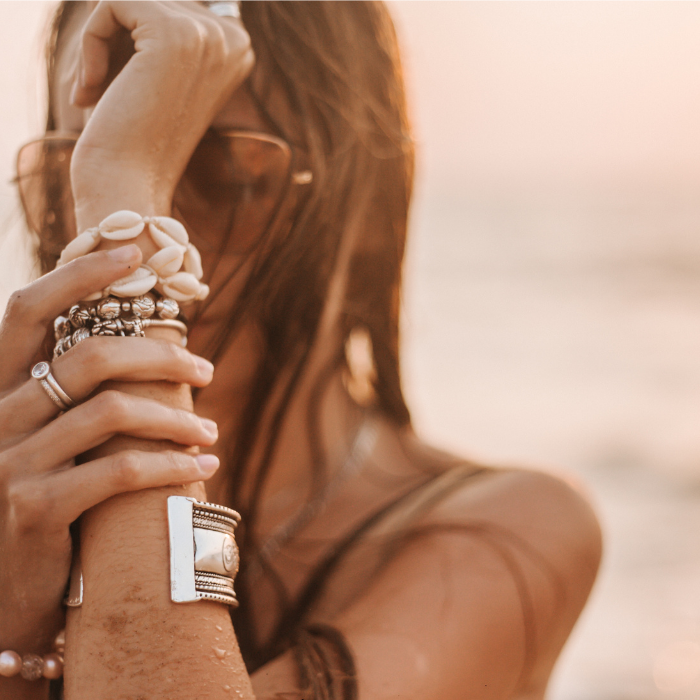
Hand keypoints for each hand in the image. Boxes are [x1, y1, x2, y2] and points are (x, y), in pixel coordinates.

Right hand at [0, 246, 219, 652]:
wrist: (4, 590)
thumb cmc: (42, 500)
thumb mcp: (49, 441)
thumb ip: (75, 397)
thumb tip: (144, 348)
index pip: (24, 311)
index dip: (78, 275)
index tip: (134, 252)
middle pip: (87, 357)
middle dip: (159, 354)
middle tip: (206, 366)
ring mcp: (7, 465)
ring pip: (112, 412)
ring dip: (176, 417)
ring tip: (210, 428)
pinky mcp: (33, 510)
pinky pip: (118, 470)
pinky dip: (171, 464)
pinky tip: (204, 465)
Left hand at [68, 1, 253, 228]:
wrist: (131, 183)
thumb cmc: (136, 135)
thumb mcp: (158, 71)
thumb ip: (158, 24)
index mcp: (238, 46)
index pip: (169, 2)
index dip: (134, 40)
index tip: (127, 86)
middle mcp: (232, 37)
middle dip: (115, 38)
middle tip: (105, 90)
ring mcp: (208, 33)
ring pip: (128, 0)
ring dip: (100, 42)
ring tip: (96, 89)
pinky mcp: (172, 32)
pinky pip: (110, 4)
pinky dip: (88, 43)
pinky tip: (91, 88)